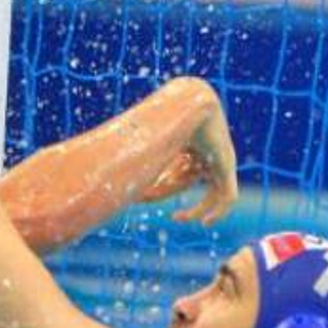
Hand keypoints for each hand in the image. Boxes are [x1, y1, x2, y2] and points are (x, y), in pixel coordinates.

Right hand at [138, 83, 238, 224]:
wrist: (187, 104)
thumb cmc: (159, 120)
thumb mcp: (143, 148)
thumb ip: (131, 163)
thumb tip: (98, 178)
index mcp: (185, 139)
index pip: (175, 169)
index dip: (160, 187)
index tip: (142, 197)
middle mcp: (203, 148)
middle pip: (189, 179)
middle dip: (171, 194)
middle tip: (166, 213)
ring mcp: (218, 156)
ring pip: (210, 190)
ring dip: (197, 208)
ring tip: (183, 220)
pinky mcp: (228, 165)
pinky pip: (229, 195)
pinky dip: (219, 211)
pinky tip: (205, 223)